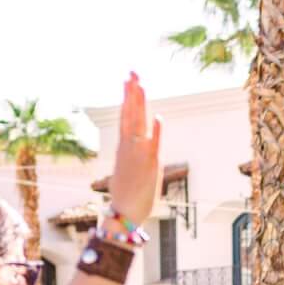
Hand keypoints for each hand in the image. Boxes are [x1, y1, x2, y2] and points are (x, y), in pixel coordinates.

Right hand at [103, 74, 162, 227]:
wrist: (125, 212)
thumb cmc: (127, 193)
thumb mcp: (129, 168)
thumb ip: (133, 154)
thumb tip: (136, 146)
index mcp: (124, 146)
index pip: (126, 116)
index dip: (128, 98)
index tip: (128, 81)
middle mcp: (130, 146)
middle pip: (130, 114)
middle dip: (132, 93)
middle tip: (133, 72)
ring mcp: (139, 154)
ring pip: (138, 124)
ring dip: (140, 104)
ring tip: (139, 85)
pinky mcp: (150, 165)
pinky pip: (154, 145)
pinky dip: (157, 131)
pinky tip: (159, 117)